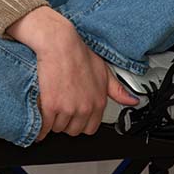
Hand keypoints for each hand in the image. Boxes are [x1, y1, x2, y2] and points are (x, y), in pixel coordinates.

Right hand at [33, 24, 139, 140]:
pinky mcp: (51, 106)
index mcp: (98, 101)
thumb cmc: (78, 53)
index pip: (90, 128)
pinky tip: (40, 116)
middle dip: (66, 122)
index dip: (80, 121)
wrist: (58, 43)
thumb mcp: (103, 70)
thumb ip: (117, 89)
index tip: (74, 114)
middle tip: (60, 107)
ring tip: (50, 105)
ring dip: (53, 121)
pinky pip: (45, 127)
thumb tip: (133, 101)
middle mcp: (85, 108)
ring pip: (58, 128)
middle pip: (73, 130)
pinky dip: (41, 124)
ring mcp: (68, 108)